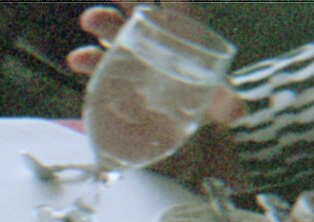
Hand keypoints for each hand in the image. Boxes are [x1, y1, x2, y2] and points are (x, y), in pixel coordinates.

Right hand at [66, 3, 244, 124]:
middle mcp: (156, 36)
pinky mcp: (114, 72)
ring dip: (103, 21)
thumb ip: (222, 103)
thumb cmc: (198, 98)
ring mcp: (132, 53)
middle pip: (142, 8)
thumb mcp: (212, 99)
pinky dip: (87, 58)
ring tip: (89, 19)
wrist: (176, 119)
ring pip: (116, 29)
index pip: (179, 7)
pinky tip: (77, 59)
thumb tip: (237, 112)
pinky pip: (98, 61)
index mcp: (184, 33)